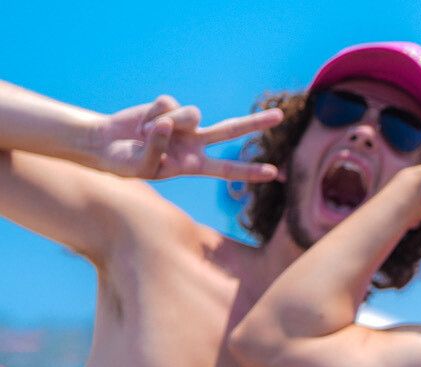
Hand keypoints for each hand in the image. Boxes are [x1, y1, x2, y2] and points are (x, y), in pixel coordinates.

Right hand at [93, 96, 281, 182]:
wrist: (104, 143)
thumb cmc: (124, 162)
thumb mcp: (142, 167)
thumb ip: (157, 149)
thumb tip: (168, 125)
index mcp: (193, 165)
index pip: (227, 169)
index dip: (249, 171)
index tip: (274, 173)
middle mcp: (194, 143)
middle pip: (231, 131)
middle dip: (255, 124)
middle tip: (280, 116)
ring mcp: (184, 124)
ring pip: (192, 114)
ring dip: (167, 122)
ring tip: (146, 134)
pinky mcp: (169, 106)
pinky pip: (168, 104)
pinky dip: (152, 113)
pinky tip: (142, 122)